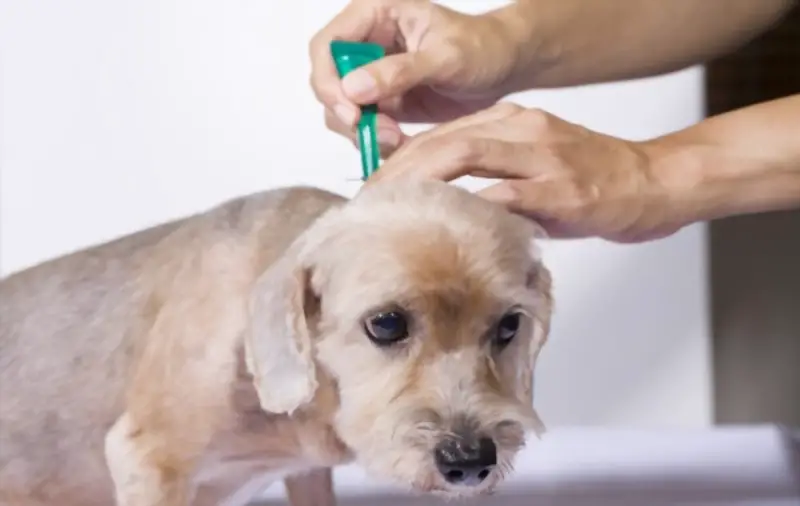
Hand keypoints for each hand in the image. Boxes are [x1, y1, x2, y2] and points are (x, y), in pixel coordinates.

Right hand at [309, 0, 525, 155]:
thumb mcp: (445, 57)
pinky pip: (362, 126)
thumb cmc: (481, 47)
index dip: (329, 81)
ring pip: (341, 109)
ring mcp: (370, 75)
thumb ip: (399, 71)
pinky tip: (400, 143)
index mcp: (374, 15)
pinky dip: (374, 139)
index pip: (327, 46)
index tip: (352, 112)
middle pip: (327, 82)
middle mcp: (365, 42)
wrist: (503, 67)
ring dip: (362, 131)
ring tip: (395, 139)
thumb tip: (352, 89)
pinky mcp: (382, 101)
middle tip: (381, 133)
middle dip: (347, 113)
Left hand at [368, 103, 684, 242]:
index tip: (376, 188)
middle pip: (443, 141)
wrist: (655, 182)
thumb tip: (449, 205)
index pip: (442, 135)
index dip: (402, 160)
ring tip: (393, 210)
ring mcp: (542, 155)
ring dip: (421, 182)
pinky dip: (470, 208)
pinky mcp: (561, 188)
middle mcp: (522, 128)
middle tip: (370, 202)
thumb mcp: (537, 166)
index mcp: (512, 122)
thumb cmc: (594, 179)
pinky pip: (506, 194)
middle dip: (399, 171)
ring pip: (465, 156)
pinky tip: (445, 226)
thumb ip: (493, 176)